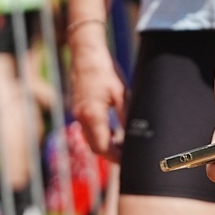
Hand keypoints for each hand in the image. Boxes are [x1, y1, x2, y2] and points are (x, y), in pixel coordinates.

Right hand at [69, 29, 124, 160]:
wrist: (86, 53)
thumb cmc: (105, 70)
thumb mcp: (121, 93)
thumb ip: (126, 116)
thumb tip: (136, 135)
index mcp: (92, 116)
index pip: (104, 148)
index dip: (117, 158)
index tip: (131, 162)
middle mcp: (82, 118)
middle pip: (96, 148)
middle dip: (112, 156)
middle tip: (130, 158)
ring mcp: (78, 113)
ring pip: (91, 140)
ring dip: (106, 146)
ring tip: (125, 148)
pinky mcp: (79, 108)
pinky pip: (88, 130)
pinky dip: (101, 136)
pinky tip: (114, 133)